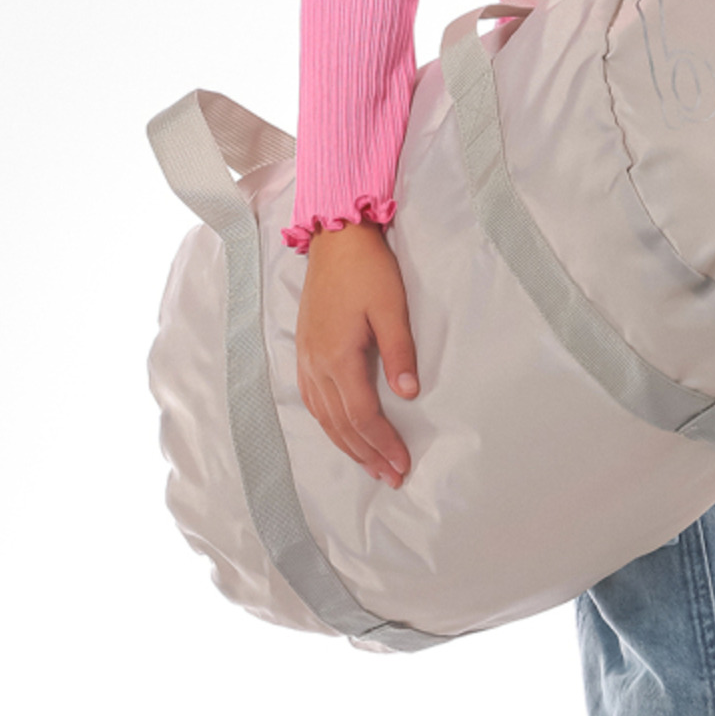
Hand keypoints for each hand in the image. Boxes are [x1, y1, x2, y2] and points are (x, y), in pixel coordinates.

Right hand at [295, 220, 420, 486]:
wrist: (335, 238)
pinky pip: (312, 400)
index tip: (403, 464)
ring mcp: (306, 358)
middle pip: (340, 424)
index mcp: (338, 356)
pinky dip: (328, 423)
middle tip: (391, 477)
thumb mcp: (392, 306)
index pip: (362, 415)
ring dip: (347, 445)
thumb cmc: (368, 269)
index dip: (383, 443)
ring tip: (370, 465)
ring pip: (323, 416)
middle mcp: (316, 364)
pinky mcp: (305, 350)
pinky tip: (339, 430)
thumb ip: (399, 351)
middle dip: (367, 454)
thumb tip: (409, 394)